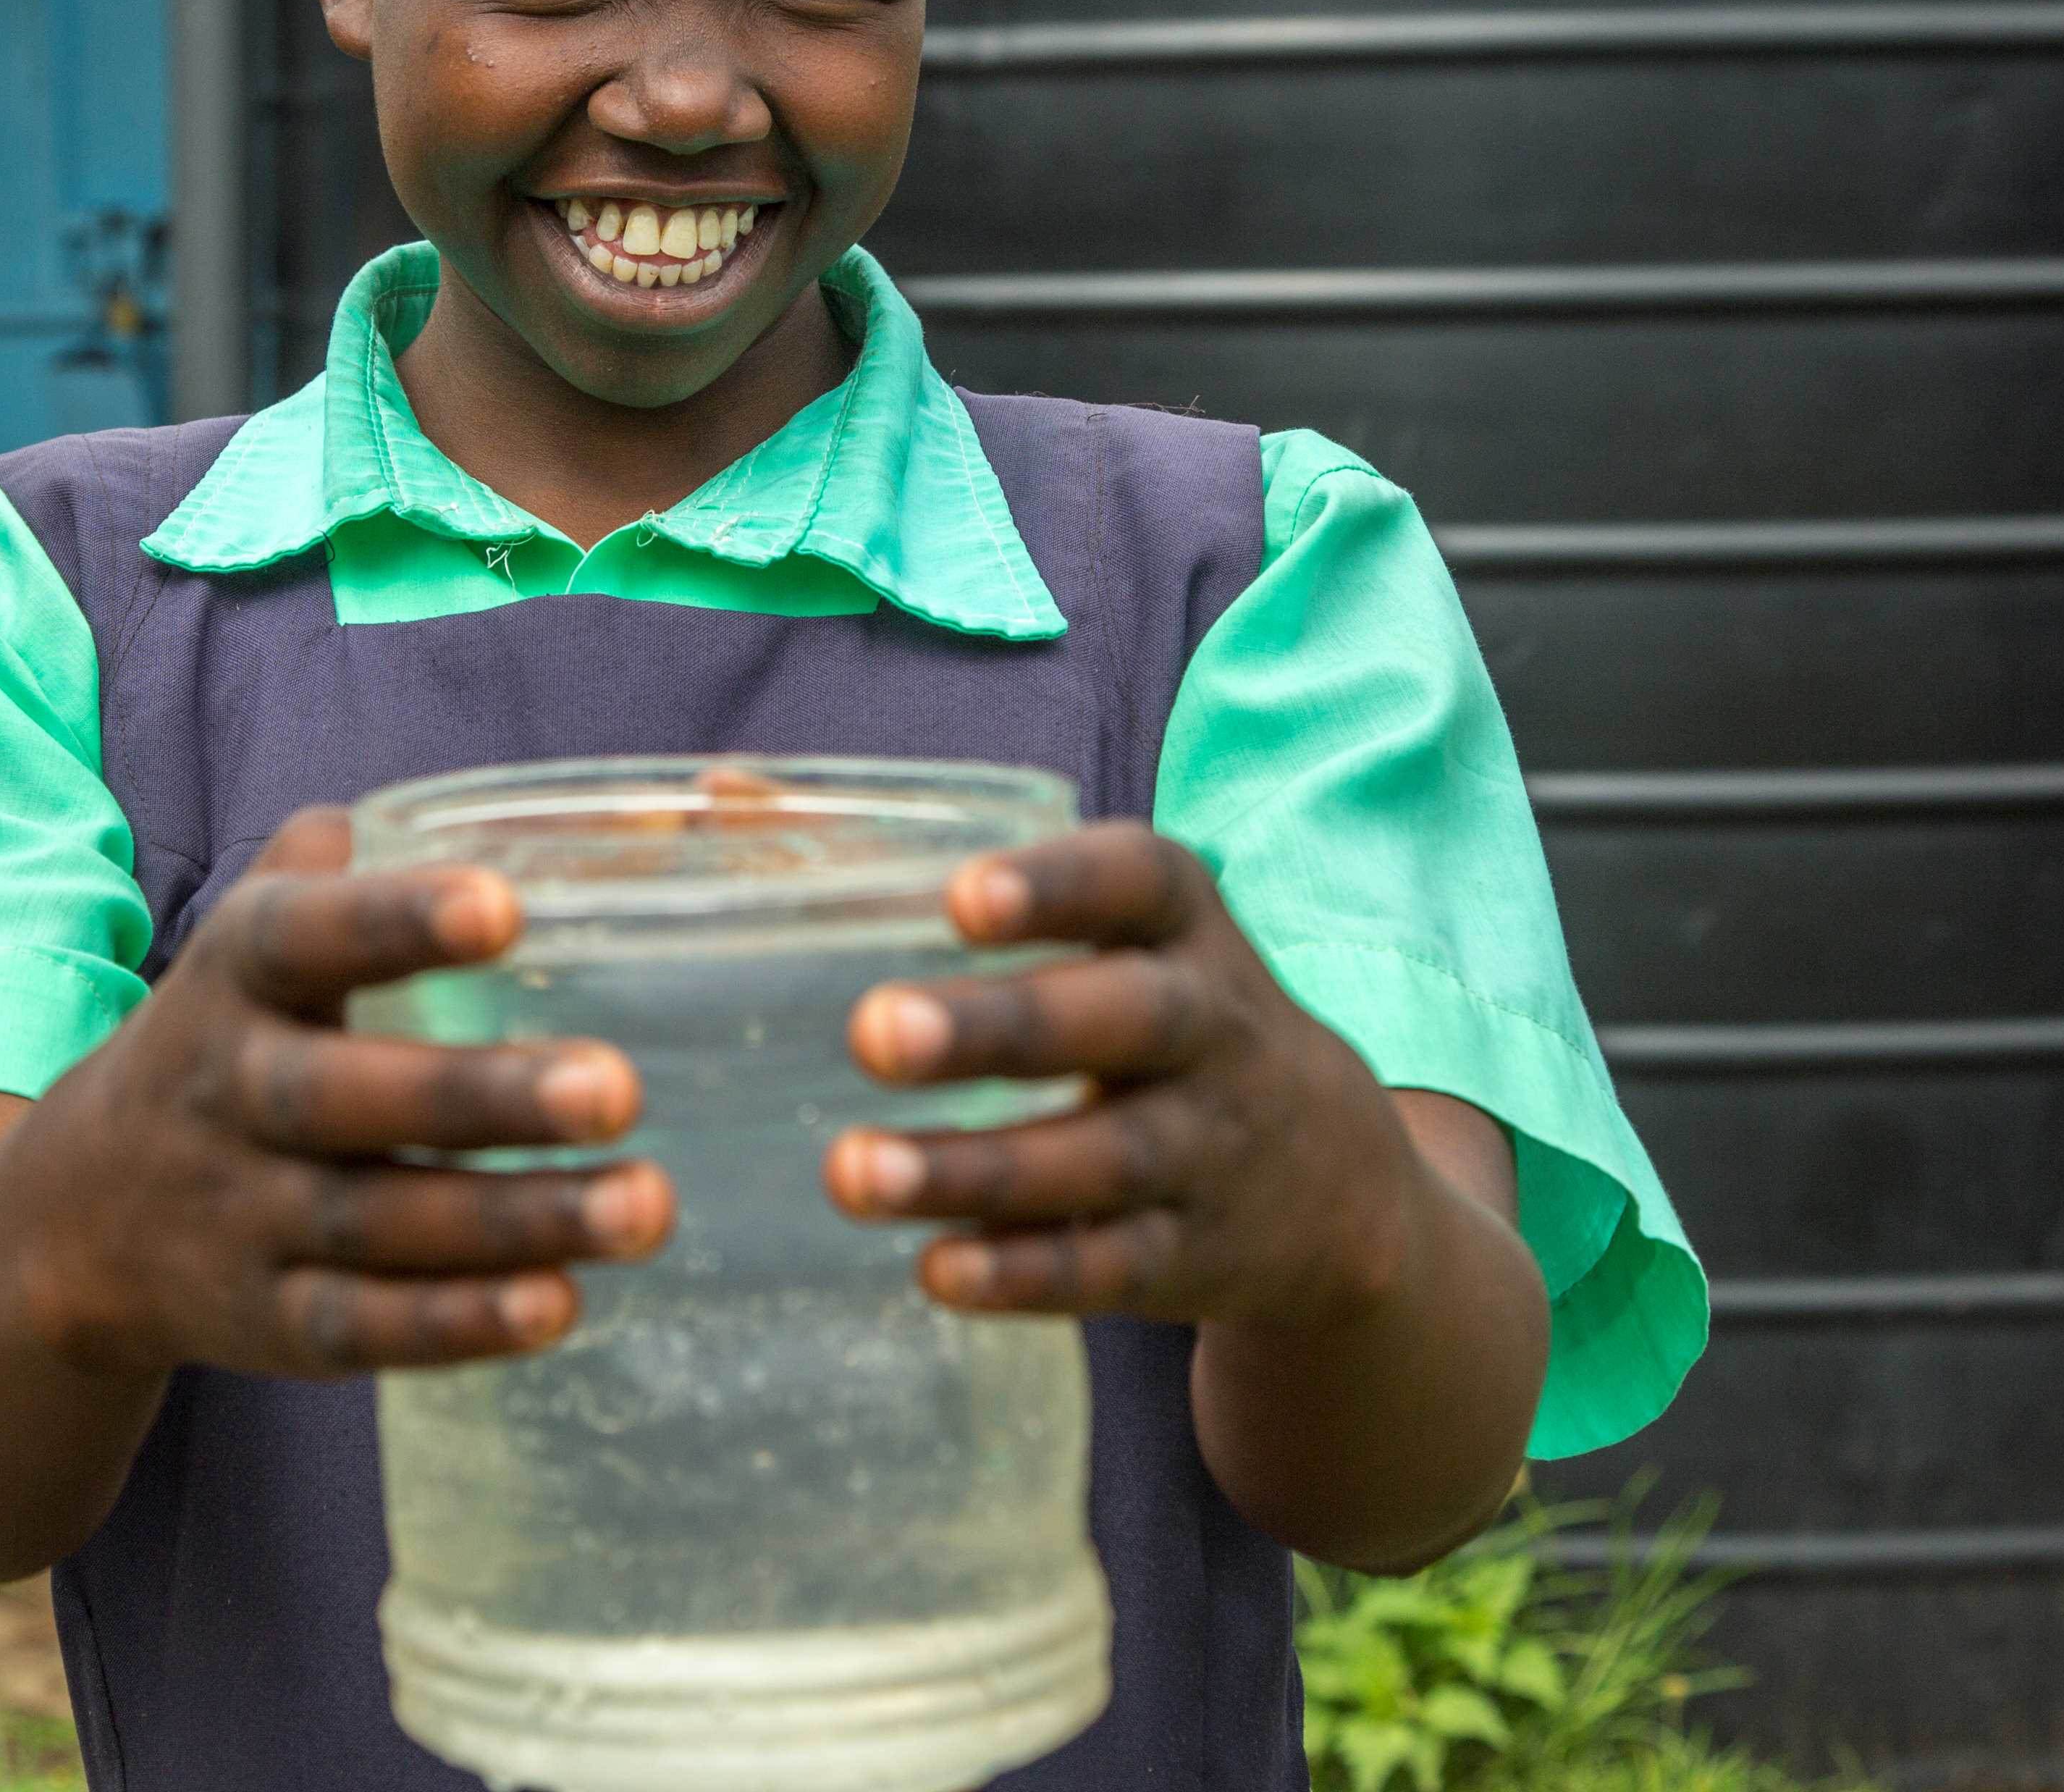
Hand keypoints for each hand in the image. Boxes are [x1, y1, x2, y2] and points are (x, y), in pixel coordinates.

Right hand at [0, 807, 675, 1380]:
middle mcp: (233, 1093)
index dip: (393, 919)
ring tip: (644, 1204)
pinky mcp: (269, 1324)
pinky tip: (559, 1304)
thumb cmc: (230, 1035)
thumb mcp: (260, 933)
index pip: (303, 935)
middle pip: (344, 1098)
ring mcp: (245, 1218)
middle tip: (615, 1088)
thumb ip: (366, 861)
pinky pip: (361, 1329)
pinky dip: (456, 1327)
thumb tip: (558, 808)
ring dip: (513, 1221)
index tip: (501, 906)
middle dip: (478, 1096)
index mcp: (236, 974)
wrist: (74, 1220)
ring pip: (375, 1225)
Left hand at [824, 826, 1421, 1332]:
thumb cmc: (1154, 1011)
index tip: (959, 896)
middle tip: (873, 1029)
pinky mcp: (1197, 1258)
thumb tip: (727, 790)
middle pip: (1124, 1021)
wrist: (1336, 1184)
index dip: (1057, 885)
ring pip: (1103, 1159)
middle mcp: (1214, 1029)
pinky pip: (1111, 1269)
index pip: (1140, 882)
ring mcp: (1213, 1152)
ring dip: (978, 1168)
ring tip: (854, 1171)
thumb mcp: (1113, 930)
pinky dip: (1026, 1273)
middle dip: (1002, 1027)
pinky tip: (934, 1268)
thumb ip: (939, 864)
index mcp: (1184, 927)